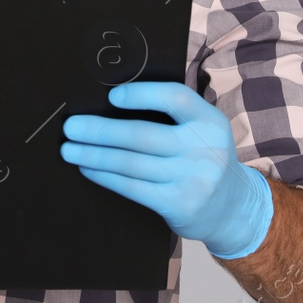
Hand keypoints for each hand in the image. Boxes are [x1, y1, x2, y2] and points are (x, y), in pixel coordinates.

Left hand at [60, 81, 273, 258]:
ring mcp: (193, 179)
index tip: (112, 96)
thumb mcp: (202, 131)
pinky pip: (133, 187)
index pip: (175, 99)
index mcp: (209, 121)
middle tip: (70, 126)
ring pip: (131, 163)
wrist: (233, 208)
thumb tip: (110, 102)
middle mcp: (204, 149)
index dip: (141, 95)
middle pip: (141, 135)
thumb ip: (172, 116)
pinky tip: (88, 168)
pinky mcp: (179, 204)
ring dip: (94, 155)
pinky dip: (105, 176)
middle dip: (100, 130)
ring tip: (69, 149)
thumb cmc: (203, 158)